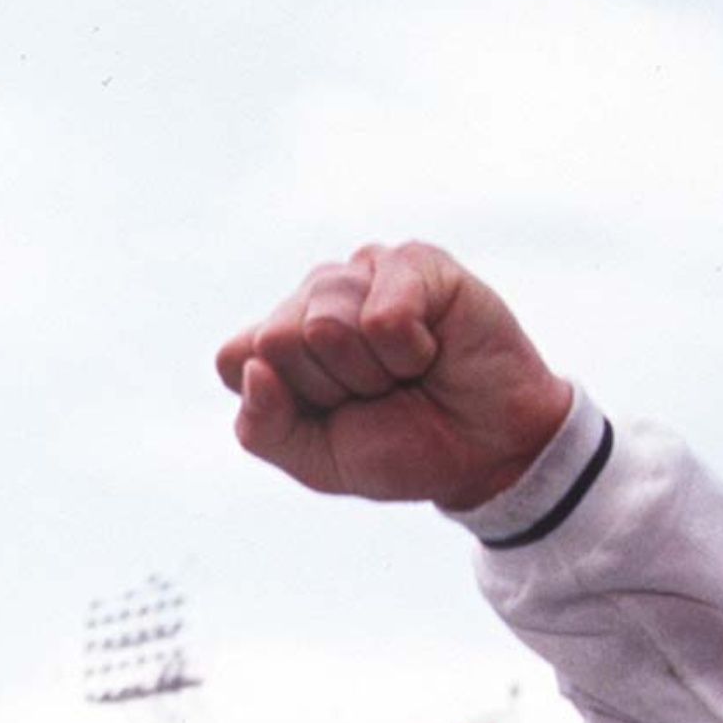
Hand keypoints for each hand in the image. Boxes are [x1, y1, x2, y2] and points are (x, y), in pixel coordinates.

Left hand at [214, 242, 574, 512]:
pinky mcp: (413, 262)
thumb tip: (253, 366)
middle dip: (330, 386)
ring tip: (404, 372)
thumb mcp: (315, 460)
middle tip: (376, 393)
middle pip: (277, 339)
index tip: (329, 414)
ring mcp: (361, 273)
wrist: (487, 454)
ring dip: (371, 371)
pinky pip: (382, 315)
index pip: (234, 358)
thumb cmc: (401, 447)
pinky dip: (409, 352)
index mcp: (276, 343)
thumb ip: (261, 427)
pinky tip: (431, 349)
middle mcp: (312, 299)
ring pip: (324, 324)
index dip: (283, 403)